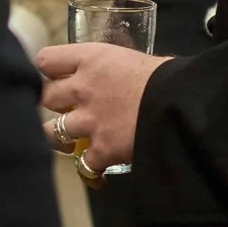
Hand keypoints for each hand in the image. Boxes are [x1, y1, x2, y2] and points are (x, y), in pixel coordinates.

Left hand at [35, 41, 166, 174]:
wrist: (181, 106)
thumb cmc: (168, 75)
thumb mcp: (137, 59)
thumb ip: (120, 67)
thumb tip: (127, 74)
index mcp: (91, 59)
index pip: (46, 60)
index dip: (49, 70)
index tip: (58, 75)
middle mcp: (81, 89)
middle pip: (46, 97)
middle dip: (55, 104)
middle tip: (69, 108)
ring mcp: (88, 122)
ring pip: (51, 132)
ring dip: (60, 138)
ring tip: (71, 141)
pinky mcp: (100, 150)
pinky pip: (83, 164)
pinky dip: (91, 168)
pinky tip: (99, 167)